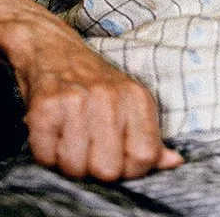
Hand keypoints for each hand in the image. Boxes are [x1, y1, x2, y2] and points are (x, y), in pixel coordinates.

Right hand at [8, 24, 183, 181]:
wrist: (52, 49)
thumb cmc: (94, 85)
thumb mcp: (130, 104)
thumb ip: (150, 138)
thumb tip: (174, 162)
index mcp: (137, 97)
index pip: (145, 157)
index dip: (128, 168)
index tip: (115, 154)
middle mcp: (110, 96)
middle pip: (109, 170)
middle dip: (94, 168)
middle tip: (88, 145)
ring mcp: (77, 100)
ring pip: (75, 167)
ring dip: (67, 160)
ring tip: (68, 135)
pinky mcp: (46, 106)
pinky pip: (45, 157)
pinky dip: (45, 152)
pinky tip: (52, 130)